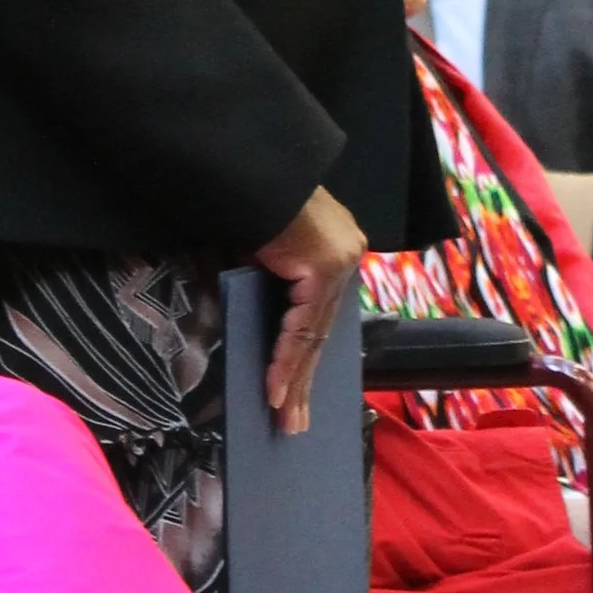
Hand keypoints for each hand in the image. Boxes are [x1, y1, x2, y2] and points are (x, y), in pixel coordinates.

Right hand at [251, 189, 365, 435]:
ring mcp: (339, 262)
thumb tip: (256, 322)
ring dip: (294, 382)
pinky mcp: (325, 269)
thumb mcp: (261, 249)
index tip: (294, 393)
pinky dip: (285, 361)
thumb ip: (269, 282)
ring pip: (313, 336)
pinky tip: (275, 392)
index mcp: (335, 251)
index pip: (319, 315)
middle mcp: (346, 256)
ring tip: (286, 421)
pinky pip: (300, 328)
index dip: (303, 356)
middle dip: (303, 381)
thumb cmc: (247, 201)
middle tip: (293, 424)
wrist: (248, 168)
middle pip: (320, 331)